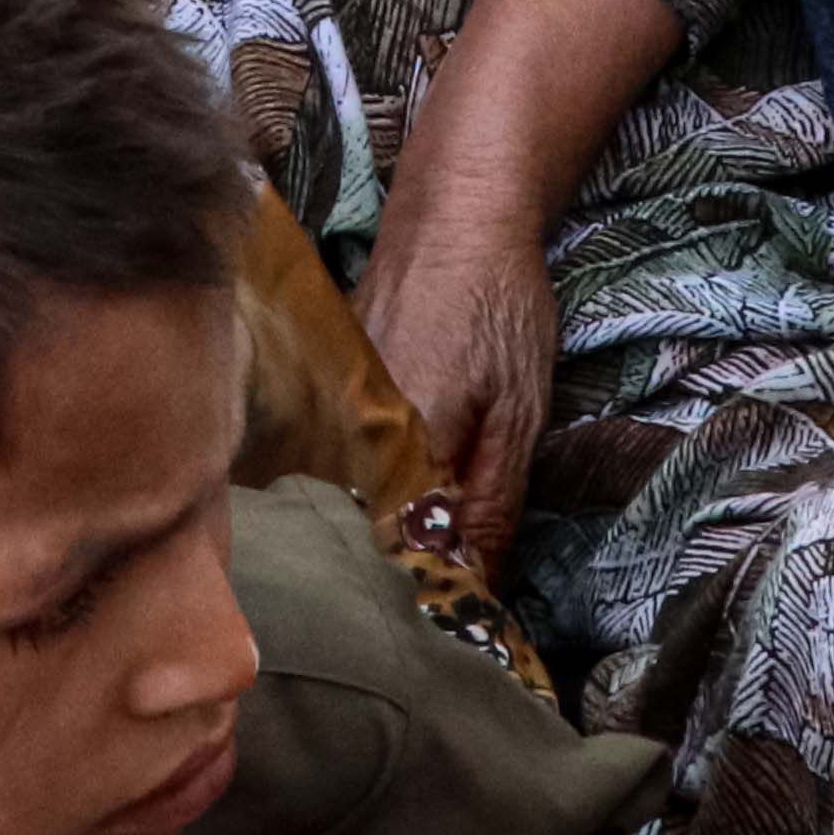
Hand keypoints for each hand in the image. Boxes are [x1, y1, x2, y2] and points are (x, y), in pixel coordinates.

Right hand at [351, 184, 559, 556]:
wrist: (454, 215)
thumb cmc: (499, 306)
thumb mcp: (518, 415)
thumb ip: (490, 506)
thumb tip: (475, 591)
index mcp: (396, 444)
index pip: (394, 555)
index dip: (424, 593)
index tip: (455, 619)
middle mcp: (341, 432)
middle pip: (354, 532)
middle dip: (392, 568)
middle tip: (436, 591)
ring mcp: (320, 409)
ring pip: (338, 499)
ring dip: (371, 530)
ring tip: (410, 545)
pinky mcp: (314, 392)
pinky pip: (329, 461)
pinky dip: (356, 485)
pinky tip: (382, 492)